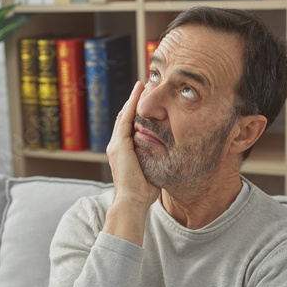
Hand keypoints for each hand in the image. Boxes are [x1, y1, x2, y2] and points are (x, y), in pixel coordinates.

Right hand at [106, 81, 159, 207]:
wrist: (132, 202)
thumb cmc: (144, 192)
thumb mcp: (152, 170)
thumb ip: (156, 160)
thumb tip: (171, 155)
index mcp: (122, 152)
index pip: (128, 127)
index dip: (136, 113)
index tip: (146, 102)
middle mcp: (116, 146)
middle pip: (123, 117)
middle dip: (133, 102)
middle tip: (143, 87)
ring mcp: (115, 145)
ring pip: (123, 115)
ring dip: (132, 99)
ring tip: (141, 85)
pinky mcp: (119, 145)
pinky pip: (125, 119)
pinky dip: (131, 104)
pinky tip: (138, 93)